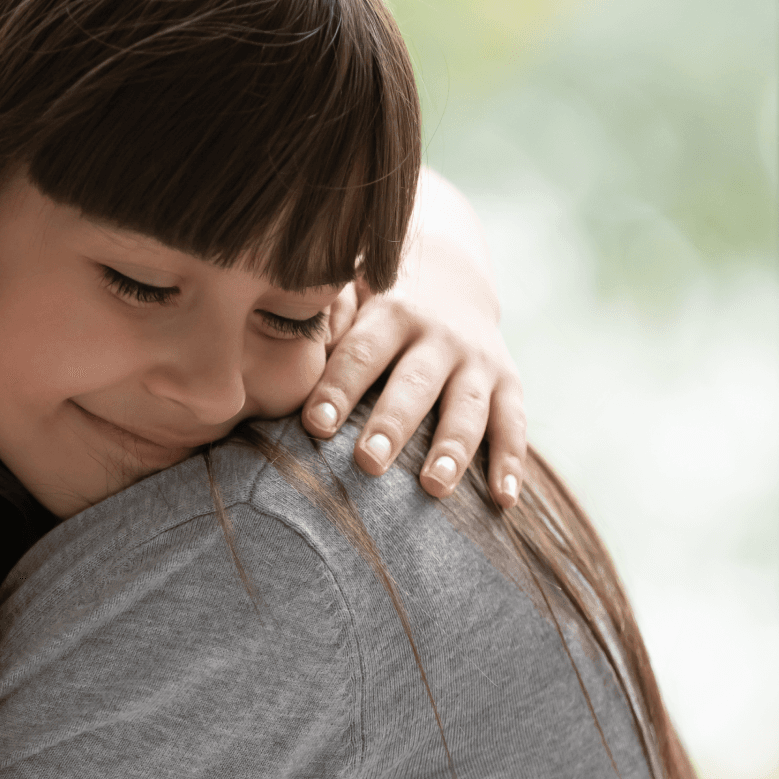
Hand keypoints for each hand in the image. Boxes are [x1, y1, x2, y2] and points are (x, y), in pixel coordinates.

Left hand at [301, 169, 525, 507]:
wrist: (450, 275)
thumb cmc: (374, 306)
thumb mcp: (350, 298)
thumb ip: (322, 327)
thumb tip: (264, 355)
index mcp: (389, 315)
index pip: (360, 355)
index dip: (338, 389)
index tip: (314, 426)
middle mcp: (437, 336)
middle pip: (413, 384)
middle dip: (392, 423)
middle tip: (368, 461)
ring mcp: (477, 361)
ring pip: (467, 408)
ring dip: (453, 449)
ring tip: (434, 488)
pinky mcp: (507, 383)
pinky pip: (513, 425)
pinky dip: (510, 464)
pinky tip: (503, 503)